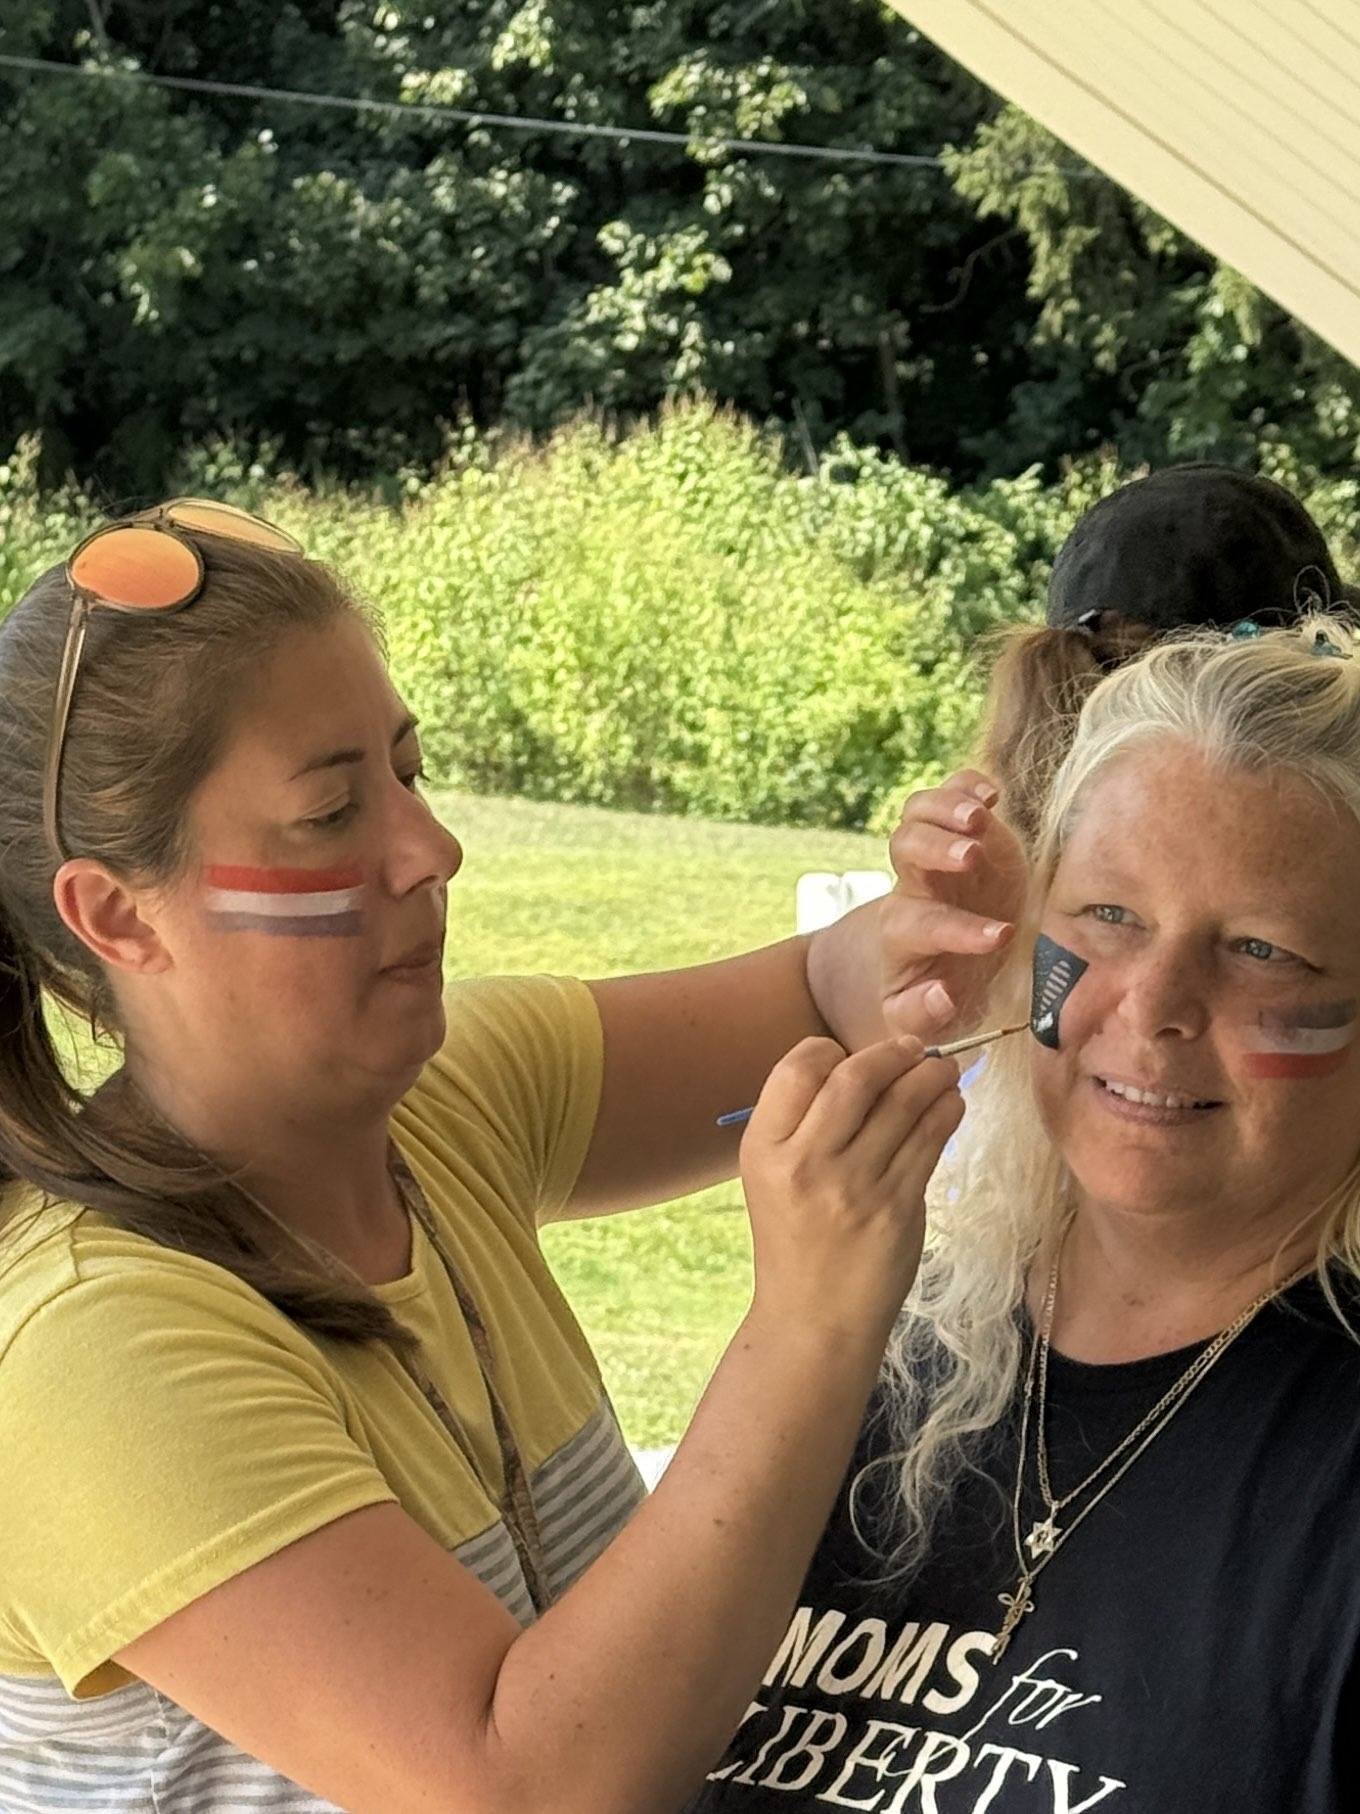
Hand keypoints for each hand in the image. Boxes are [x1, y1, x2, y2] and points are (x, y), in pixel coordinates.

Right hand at [739, 1035, 962, 1344]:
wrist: (814, 1318)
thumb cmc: (795, 1239)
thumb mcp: (773, 1175)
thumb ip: (806, 1124)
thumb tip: (868, 1067)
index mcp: (764, 1148)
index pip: (797, 1069)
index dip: (830, 1050)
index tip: (852, 1054)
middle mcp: (805, 1162)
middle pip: (855, 1079)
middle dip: (891, 1054)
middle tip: (914, 1048)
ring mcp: (853, 1186)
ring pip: (903, 1106)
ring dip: (931, 1077)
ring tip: (943, 1070)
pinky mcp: (896, 1208)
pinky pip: (929, 1142)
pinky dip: (946, 1112)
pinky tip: (951, 1104)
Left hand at [880, 769, 1027, 1038]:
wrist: (950, 961)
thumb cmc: (939, 993)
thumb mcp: (924, 1020)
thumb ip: (925, 1012)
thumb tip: (943, 994)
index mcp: (905, 933)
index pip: (918, 923)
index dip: (955, 930)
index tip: (998, 939)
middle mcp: (915, 884)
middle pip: (905, 849)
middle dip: (935, 848)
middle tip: (970, 857)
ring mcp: (935, 851)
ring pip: (918, 814)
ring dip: (946, 808)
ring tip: (980, 815)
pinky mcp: (960, 829)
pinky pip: (950, 793)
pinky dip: (966, 784)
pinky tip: (993, 794)